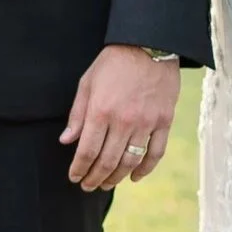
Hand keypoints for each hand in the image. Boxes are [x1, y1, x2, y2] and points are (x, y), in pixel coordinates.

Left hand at [59, 44, 178, 191]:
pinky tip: (134, 177)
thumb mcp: (88, 83)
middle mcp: (123, 121)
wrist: (149, 44)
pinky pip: (156, 152)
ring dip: (116, 177)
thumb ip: (77, 114)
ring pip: (130, 161)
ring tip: (106, 184)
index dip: (79, 168)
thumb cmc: (114, 62)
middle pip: (107, 161)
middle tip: (87, 186)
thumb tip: (67, 140)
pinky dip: (145, 169)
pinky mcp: (164, 121)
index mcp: (101, 111)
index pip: (87, 151)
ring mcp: (146, 123)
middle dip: (94, 178)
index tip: (74, 177)